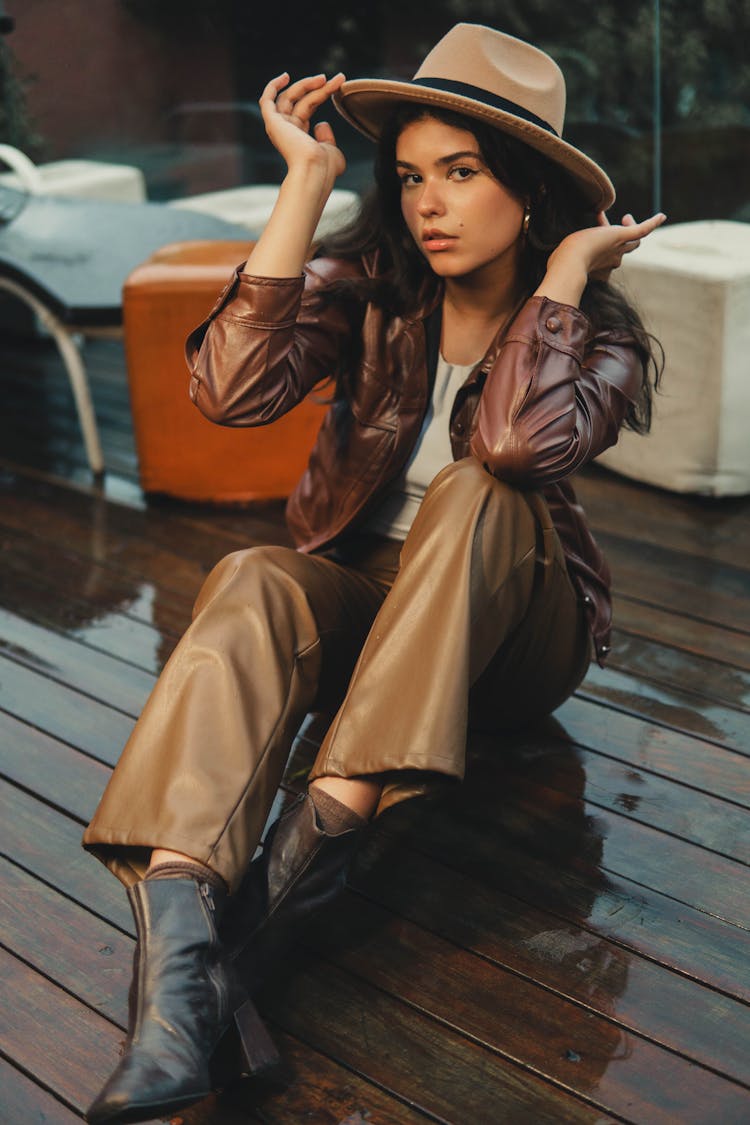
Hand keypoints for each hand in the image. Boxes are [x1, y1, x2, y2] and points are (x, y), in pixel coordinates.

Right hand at [259, 72, 346, 183]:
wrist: (315, 170)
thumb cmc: (325, 168)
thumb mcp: (331, 150)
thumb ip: (326, 137)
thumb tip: (322, 123)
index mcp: (299, 136)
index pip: (307, 107)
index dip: (321, 94)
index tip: (337, 84)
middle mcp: (287, 131)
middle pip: (300, 99)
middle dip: (318, 87)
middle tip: (337, 79)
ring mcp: (279, 127)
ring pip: (289, 96)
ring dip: (307, 84)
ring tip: (324, 78)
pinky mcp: (273, 123)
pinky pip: (267, 100)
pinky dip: (273, 86)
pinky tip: (285, 76)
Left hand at [551, 211, 666, 285]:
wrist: (569, 263)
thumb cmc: (562, 263)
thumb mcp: (561, 260)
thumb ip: (560, 263)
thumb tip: (548, 275)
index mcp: (600, 264)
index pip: (609, 254)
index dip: (604, 239)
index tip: (595, 221)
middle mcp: (612, 258)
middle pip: (626, 248)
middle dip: (622, 235)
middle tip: (616, 220)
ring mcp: (617, 248)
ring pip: (635, 241)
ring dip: (633, 227)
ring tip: (627, 218)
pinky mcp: (622, 237)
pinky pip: (642, 230)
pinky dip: (652, 223)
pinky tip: (662, 215)